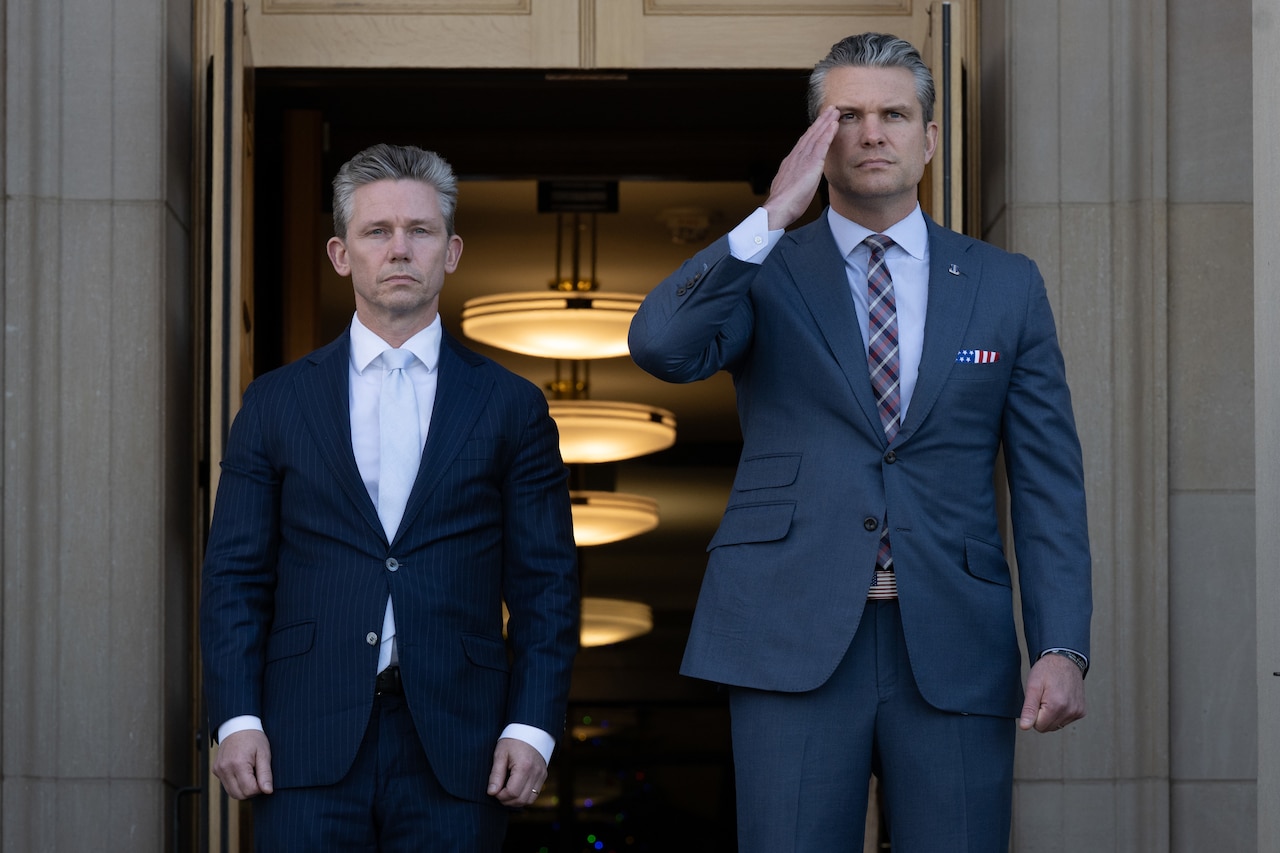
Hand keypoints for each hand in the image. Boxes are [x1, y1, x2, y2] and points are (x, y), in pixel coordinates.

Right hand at [212, 729, 273, 798]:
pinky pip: (226, 785)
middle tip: (258, 776)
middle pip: (239, 795)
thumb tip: (268, 791)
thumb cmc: (253, 738)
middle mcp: (225, 769)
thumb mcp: (264, 753)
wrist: (237, 725)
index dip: (260, 788)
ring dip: (243, 788)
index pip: (249, 790)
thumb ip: (265, 774)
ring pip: (232, 793)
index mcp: (238, 764)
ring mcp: (218, 770)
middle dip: (252, 790)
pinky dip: (236, 784)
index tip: (264, 779)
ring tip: (251, 773)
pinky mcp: (216, 771)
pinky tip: (242, 772)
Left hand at [486, 737, 547, 807]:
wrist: (530, 730)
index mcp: (524, 766)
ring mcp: (541, 775)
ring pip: (529, 800)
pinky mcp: (543, 776)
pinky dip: (524, 797)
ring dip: (516, 801)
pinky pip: (534, 795)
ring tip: (506, 792)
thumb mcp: (500, 754)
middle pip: (521, 799)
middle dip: (507, 800)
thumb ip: (496, 775)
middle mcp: (535, 773)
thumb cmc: (512, 741)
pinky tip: (516, 790)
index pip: (512, 792)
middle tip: (498, 792)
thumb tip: (492, 792)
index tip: (494, 790)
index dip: (500, 795)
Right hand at [762, 106, 839, 230]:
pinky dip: (828, 133)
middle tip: (829, 110)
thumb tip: (795, 184)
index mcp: (790, 163)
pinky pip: (821, 144)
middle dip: (820, 122)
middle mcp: (795, 157)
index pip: (803, 144)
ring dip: (825, 122)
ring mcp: (802, 159)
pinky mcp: (811, 163)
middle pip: (810, 135)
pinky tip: (834, 124)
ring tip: (834, 111)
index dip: (812, 133)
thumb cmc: (783, 205)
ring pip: (816, 135)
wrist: (778, 208)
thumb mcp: (788, 190)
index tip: (819, 124)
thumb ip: (793, 182)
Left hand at [1019, 653, 1086, 732]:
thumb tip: (1025, 727)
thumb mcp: (1033, 686)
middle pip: (1047, 728)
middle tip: (1043, 698)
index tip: (1037, 700)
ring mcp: (1077, 712)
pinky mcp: (1081, 712)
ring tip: (1051, 697)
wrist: (1065, 660)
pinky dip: (1060, 713)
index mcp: (1056, 706)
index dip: (1033, 714)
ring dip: (1051, 715)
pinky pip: (1065, 721)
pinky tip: (1060, 698)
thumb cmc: (1047, 670)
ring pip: (1056, 725)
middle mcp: (1070, 711)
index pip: (1038, 726)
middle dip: (1042, 715)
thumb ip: (1029, 708)